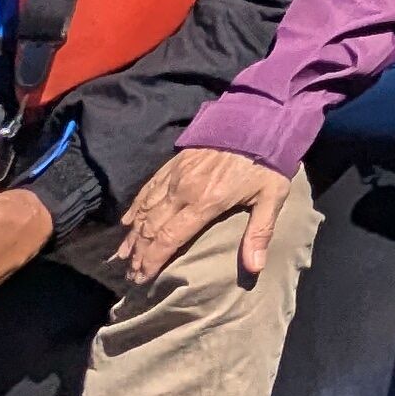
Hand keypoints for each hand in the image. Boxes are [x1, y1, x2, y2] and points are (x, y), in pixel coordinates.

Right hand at [121, 148, 298, 284]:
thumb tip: (254, 268)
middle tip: (130, 273)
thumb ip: (260, 232)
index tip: (141, 279)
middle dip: (138, 253)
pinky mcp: (174, 162)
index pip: (169, 239)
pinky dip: (135, 207)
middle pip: (151, 228)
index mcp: (205, 202)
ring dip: (132, 234)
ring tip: (123, 255)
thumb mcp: (272, 196)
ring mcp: (175, 174)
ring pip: (145, 209)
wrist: (258, 116)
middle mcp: (183, 189)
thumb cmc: (267, 160)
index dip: (152, 261)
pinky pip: (147, 188)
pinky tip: (127, 221)